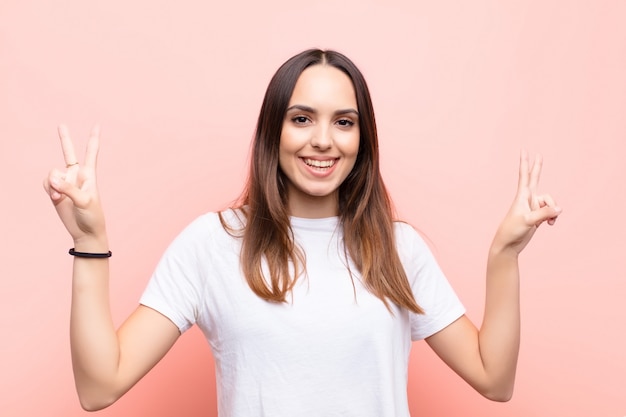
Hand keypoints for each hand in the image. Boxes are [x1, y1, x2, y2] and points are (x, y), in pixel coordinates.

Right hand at [43, 125, 106, 243]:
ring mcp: (65, 183)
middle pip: (69, 153)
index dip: (93, 139)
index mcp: (89, 175)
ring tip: (61, 198)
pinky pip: (47, 183)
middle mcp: (77, 176)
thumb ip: (68, 189)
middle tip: (61, 124)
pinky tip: (56, 199)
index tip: (97, 125)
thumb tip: (53, 180)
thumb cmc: (92, 216)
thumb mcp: (84, 201)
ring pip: (52, 173)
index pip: (91, 153)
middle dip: (65, 139)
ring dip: (54, 185)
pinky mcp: (55, 191)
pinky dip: (50, 190)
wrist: (85, 232)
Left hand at [492, 151, 561, 254]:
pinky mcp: (536, 216)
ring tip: (550, 222)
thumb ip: (545, 213)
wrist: (508, 245)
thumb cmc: (513, 231)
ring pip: (550, 202)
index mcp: (522, 196)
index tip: (524, 150)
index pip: (525, 176)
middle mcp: (527, 199)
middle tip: (539, 154)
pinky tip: (550, 224)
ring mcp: (532, 207)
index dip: (525, 163)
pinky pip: (551, 212)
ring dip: (553, 210)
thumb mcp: (529, 221)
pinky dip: (553, 217)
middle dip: (537, 168)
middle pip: (535, 179)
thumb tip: (560, 209)